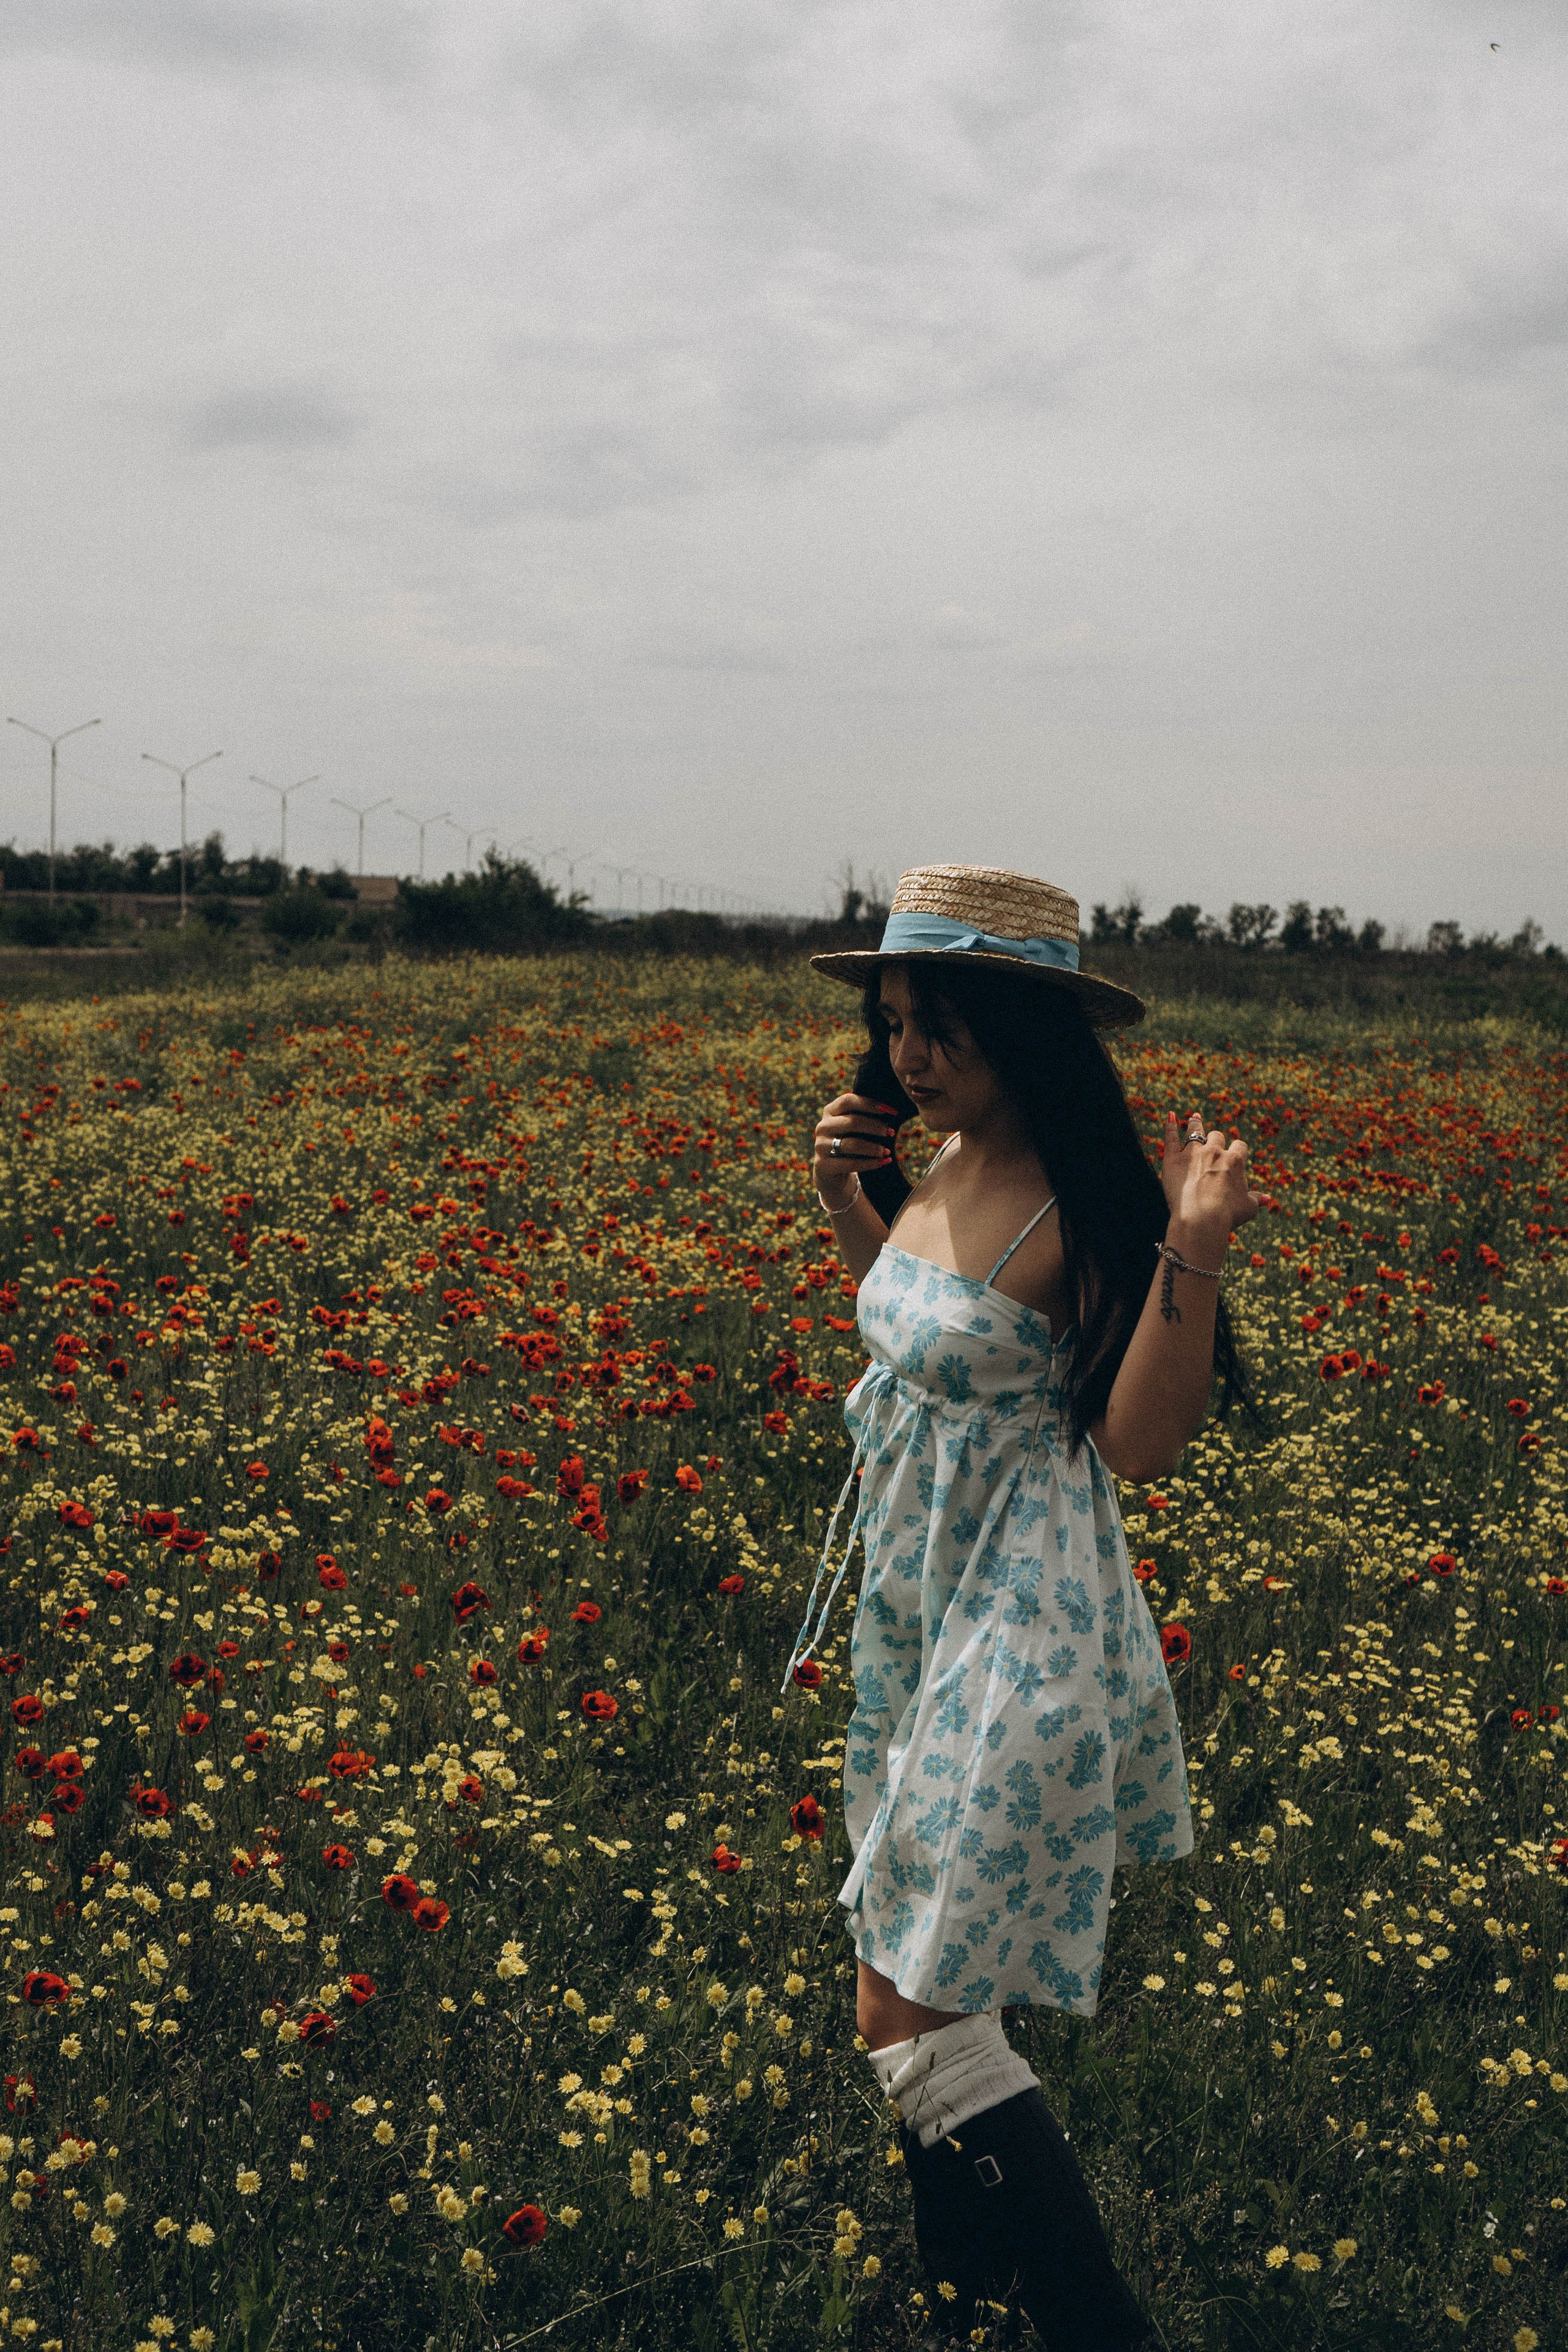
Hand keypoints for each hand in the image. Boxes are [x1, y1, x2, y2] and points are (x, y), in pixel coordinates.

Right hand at [813, 1092, 898, 1206]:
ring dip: (873, 1147)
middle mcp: (823, 1126)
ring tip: (887, 1151)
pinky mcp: (823, 1165)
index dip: (871, 1104)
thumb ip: (864, 1117)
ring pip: (852, 1144)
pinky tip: (883, 1162)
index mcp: (830, 1111)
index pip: (848, 1100)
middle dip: (875, 1127)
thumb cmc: (848, 1143)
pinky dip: (870, 1163)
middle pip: (852, 1121)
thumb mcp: (852, 1128)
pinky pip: (850, 1164)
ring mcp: (821, 1146)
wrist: (830, 1171)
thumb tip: (892, 1111)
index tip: (892, 1111)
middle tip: (891, 1133)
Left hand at [1160, 1110, 1260, 1259]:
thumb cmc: (1227, 1215)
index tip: (1235, 1155)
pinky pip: (1171, 1138)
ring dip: (1196, 1125)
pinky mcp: (1173, 1159)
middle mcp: (1214, 1152)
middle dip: (1216, 1140)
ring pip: (1195, 1132)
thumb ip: (1256, 1199)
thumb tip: (1267, 1199)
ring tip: (1195, 1119)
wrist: (1201, 1219)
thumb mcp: (1248, 1208)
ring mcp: (1192, 1153)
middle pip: (1217, 1137)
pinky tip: (1171, 1116)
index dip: (1237, 1151)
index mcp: (1235, 1161)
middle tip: (1213, 1143)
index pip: (1239, 1147)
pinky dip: (1171, 1126)